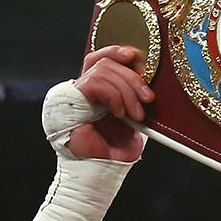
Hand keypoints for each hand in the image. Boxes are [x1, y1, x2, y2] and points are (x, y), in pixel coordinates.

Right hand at [67, 45, 152, 161]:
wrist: (102, 169)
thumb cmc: (116, 148)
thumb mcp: (132, 117)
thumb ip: (134, 97)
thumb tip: (149, 81)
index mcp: (98, 90)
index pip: (101, 58)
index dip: (115, 51)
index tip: (135, 56)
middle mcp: (85, 89)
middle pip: (106, 63)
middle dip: (132, 78)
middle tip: (148, 98)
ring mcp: (77, 94)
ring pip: (103, 70)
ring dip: (126, 90)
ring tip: (136, 114)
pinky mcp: (71, 101)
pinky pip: (94, 82)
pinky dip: (113, 95)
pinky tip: (118, 113)